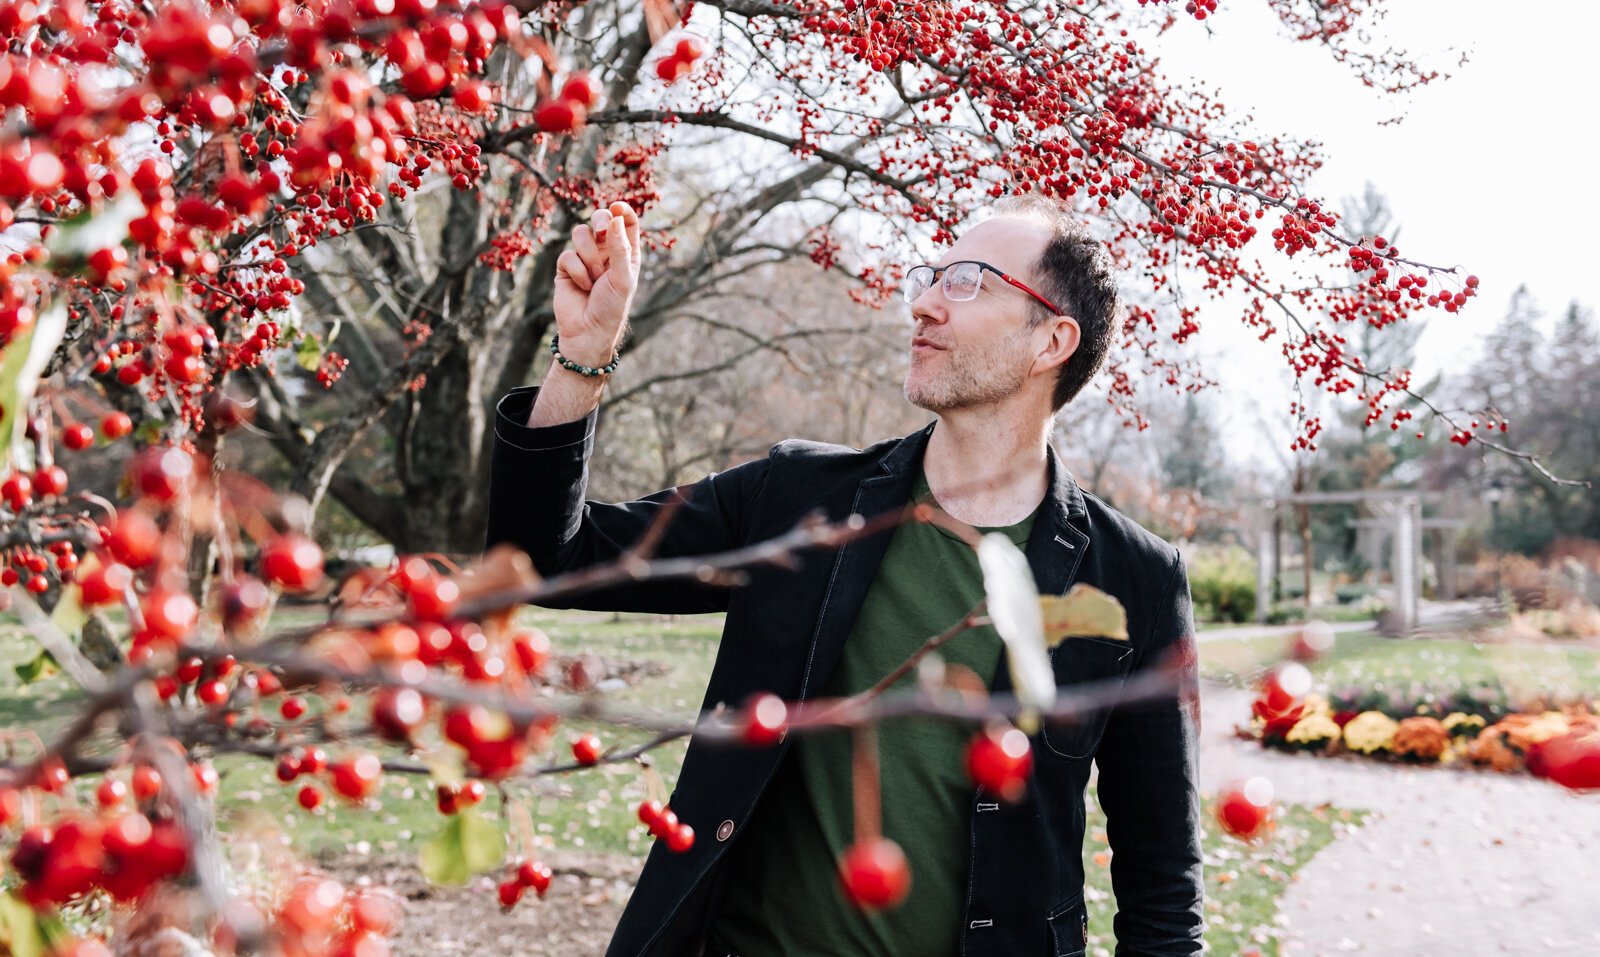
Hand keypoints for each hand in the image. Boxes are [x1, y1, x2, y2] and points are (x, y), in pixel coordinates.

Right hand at [552, 201, 641, 364]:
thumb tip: (615, 217)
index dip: (622, 210)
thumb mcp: (622, 277)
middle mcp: (606, 252)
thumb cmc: (612, 307)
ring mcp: (585, 258)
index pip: (626, 222)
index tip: (617, 206)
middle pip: (601, 219)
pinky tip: (582, 287)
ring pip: (581, 233)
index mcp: (626, 253)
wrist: (588, 332)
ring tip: (595, 279)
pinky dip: (576, 270)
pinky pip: (568, 254)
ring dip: (589, 256)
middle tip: (601, 232)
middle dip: (600, 221)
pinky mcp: (566, 267)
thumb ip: (619, 247)